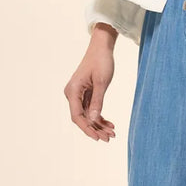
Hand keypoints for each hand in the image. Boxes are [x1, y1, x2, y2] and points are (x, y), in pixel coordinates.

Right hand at [64, 24, 117, 141]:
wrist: (101, 47)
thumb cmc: (101, 61)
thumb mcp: (102, 82)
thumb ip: (97, 102)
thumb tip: (93, 120)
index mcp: (73, 91)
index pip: (77, 116)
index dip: (87, 128)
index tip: (98, 138)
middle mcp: (72, 94)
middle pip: (82, 118)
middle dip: (95, 129)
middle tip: (109, 138)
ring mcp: (78, 94)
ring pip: (88, 115)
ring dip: (99, 125)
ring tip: (112, 133)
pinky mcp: (85, 93)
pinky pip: (91, 109)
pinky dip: (100, 117)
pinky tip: (110, 124)